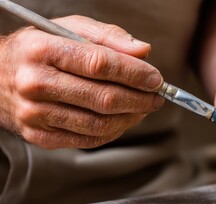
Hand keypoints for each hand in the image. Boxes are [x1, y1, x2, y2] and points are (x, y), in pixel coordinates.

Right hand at [0, 16, 163, 148]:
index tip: (156, 79)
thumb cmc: (39, 50)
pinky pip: (88, 139)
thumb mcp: (68, 30)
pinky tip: (124, 120)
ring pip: (99, 123)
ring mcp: (35, 114)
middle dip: (140, 99)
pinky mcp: (40, 136)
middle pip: (103, 98)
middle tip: (157, 96)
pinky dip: (114, 131)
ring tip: (144, 108)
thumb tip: (143, 52)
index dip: (135, 73)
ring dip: (131, 117)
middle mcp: (35, 84)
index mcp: (42, 50)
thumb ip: (107, 37)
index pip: (100, 64)